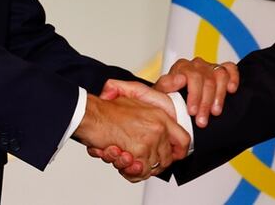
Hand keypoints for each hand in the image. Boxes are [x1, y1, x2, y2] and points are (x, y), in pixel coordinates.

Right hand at [74, 91, 189, 182]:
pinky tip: (118, 156)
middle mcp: (158, 128)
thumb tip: (161, 128)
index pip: (184, 140)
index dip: (178, 152)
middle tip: (137, 159)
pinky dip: (128, 171)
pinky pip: (139, 172)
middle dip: (152, 163)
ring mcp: (149, 141)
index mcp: (161, 116)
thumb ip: (150, 112)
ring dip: (135, 166)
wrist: (91, 115)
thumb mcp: (135, 101)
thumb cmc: (108, 110)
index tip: (172, 157)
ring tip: (121, 154)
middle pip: (167, 158)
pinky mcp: (137, 153)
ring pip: (151, 167)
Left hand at [158, 57, 238, 126]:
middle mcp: (196, 65)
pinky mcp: (220, 70)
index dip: (194, 95)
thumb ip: (166, 85)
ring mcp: (209, 67)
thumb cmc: (169, 98)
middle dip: (205, 103)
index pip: (191, 76)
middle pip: (207, 80)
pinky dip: (233, 78)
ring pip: (220, 75)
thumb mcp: (161, 94)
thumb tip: (180, 79)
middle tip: (202, 120)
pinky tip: (231, 90)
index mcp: (181, 67)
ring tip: (215, 112)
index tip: (192, 111)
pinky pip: (230, 68)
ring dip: (219, 96)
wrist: (175, 101)